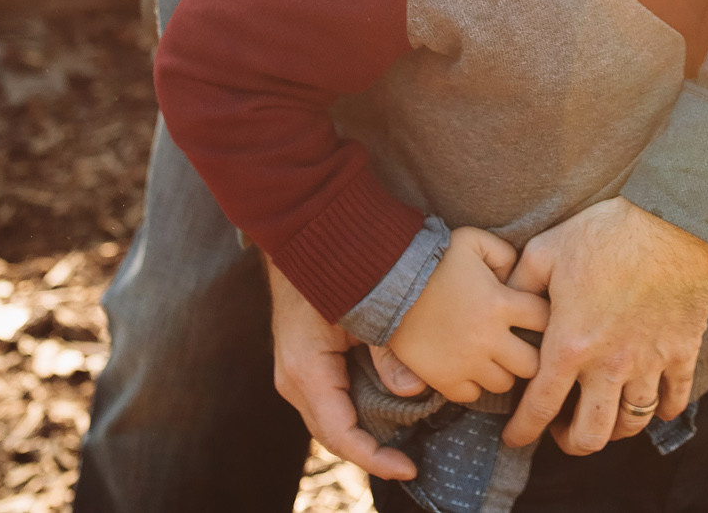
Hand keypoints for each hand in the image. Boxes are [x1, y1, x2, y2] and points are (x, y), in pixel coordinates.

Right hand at [263, 256, 415, 480]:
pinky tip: (380, 420)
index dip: (375, 458)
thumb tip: (413, 390)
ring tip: (399, 450)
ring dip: (359, 439)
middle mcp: (294, 380)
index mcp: (308, 370)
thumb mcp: (367, 309)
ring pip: (327, 423)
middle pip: (332, 436)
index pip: (341, 435)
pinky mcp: (302, 367)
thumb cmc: (334, 269)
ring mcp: (294, 375)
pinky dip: (351, 418)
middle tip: (409, 464)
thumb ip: (389, 351)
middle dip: (369, 454)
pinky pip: (326, 405)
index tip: (409, 467)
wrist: (301, 240)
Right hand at [386, 227, 550, 403]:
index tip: (533, 317)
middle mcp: (488, 338)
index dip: (544, 318)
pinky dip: (473, 385)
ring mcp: (466, 362)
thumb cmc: (435, 258)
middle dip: (530, 353)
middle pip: (532, 364)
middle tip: (519, 344)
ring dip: (502, 371)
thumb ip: (504, 254)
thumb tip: (515, 277)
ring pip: (504, 383)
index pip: (545, 321)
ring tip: (493, 356)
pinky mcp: (443, 378)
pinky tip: (468, 367)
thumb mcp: (474, 241)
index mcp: (500, 303)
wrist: (390, 281)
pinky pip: (472, 396)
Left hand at [500, 197, 707, 453]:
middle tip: (563, 430)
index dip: (523, 431)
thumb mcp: (547, 251)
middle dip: (571, 442)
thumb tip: (500, 301)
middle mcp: (609, 365)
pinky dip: (662, 411)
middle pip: (590, 435)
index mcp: (570, 345)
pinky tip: (652, 404)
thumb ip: (519, 283)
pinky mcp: (682, 352)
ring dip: (615, 428)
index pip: (540, 408)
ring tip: (605, 414)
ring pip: (631, 424)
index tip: (515, 437)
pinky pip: (674, 400)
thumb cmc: (604, 232)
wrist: (669, 220)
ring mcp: (649, 363)